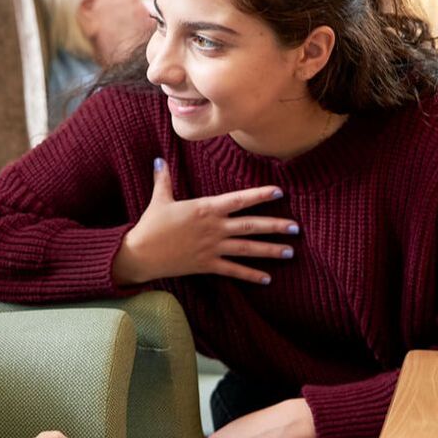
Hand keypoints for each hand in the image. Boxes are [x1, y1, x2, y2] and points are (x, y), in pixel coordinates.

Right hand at [111, 157, 298, 284]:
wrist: (141, 254)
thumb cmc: (150, 225)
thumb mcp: (159, 199)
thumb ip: (163, 179)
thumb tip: (159, 159)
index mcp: (205, 209)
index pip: (239, 200)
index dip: (260, 195)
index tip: (279, 192)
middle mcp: (213, 228)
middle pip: (250, 225)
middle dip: (275, 226)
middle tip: (296, 227)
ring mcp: (212, 247)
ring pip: (247, 249)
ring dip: (270, 250)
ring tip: (290, 252)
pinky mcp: (207, 265)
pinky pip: (233, 270)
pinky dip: (250, 275)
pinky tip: (267, 278)